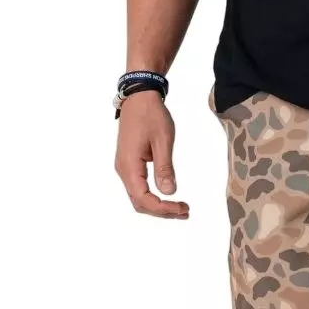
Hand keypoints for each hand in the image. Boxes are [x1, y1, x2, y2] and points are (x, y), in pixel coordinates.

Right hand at [115, 91, 189, 218]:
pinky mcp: (130, 163)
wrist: (139, 98)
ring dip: (158, 204)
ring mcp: (125, 167)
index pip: (143, 199)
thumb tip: (169, 191)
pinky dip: (153, 195)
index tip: (182, 208)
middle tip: (185, 211)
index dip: (163, 208)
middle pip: (139, 202)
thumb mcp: (163, 141)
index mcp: (129, 166)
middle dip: (161, 210)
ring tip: (180, 207)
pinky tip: (168, 194)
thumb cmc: (151, 116)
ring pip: (138, 196)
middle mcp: (123, 170)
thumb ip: (165, 168)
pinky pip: (138, 186)